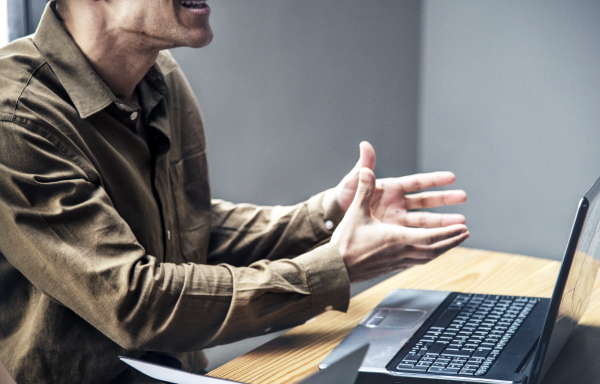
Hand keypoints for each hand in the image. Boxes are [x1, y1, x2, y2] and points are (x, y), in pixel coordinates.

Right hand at [332, 167, 469, 282]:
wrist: (335, 268)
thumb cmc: (345, 242)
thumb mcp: (355, 213)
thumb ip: (364, 189)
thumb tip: (367, 169)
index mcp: (396, 238)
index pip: (430, 236)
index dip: (448, 233)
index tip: (462, 228)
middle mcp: (400, 251)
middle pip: (433, 248)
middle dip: (451, 240)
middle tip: (465, 233)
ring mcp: (397, 261)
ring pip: (427, 257)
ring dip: (443, 249)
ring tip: (453, 242)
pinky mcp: (392, 267)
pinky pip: (417, 262)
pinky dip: (428, 256)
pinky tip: (430, 253)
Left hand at [336, 142, 466, 226]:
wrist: (337, 218)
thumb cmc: (345, 196)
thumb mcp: (354, 182)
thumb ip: (363, 167)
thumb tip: (365, 144)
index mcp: (392, 188)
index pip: (417, 182)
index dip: (434, 180)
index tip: (452, 177)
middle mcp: (399, 203)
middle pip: (427, 201)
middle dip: (446, 200)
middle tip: (464, 198)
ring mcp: (398, 219)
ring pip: (425, 221)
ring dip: (443, 222)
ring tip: (461, 225)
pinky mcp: (395, 233)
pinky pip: (415, 235)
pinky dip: (430, 237)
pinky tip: (444, 241)